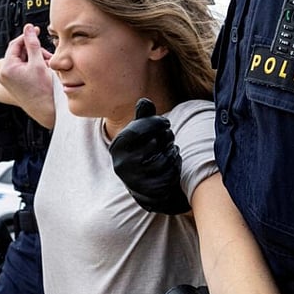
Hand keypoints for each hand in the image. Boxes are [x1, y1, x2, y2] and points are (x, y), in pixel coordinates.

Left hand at [0, 24, 52, 100]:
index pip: (15, 44)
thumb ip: (32, 43)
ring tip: (47, 65)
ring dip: (35, 59)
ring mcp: (8, 80)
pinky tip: (43, 70)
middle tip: (46, 55)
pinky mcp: (14, 84)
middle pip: (19, 53)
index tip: (35, 31)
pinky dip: (33, 67)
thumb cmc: (43, 91)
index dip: (26, 36)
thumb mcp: (38, 62)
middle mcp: (4, 75)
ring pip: (22, 61)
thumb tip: (29, 28)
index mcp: (7, 68)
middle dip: (34, 51)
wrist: (46, 110)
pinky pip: (22, 69)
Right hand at [109, 98, 190, 214]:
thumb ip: (143, 117)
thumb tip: (145, 101)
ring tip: (170, 151)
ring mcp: (135, 180)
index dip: (154, 123)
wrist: (145, 186)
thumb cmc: (143, 152)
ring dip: (172, 152)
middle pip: (153, 143)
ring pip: (164, 158)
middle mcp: (121, 165)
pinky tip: (173, 164)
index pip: (136, 130)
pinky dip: (176, 166)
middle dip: (166, 137)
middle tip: (168, 138)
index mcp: (117, 148)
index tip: (166, 122)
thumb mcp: (139, 134)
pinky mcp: (149, 192)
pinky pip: (170, 173)